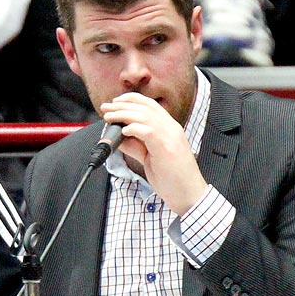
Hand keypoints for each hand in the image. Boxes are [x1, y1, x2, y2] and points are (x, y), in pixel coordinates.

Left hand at [100, 93, 209, 215]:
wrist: (189, 195)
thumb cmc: (173, 179)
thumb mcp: (150, 159)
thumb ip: (136, 146)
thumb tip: (119, 138)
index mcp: (169, 129)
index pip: (150, 105)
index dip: (131, 101)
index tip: (116, 104)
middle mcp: (171, 129)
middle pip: (145, 107)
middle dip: (122, 105)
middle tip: (106, 108)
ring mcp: (170, 137)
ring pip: (145, 115)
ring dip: (124, 114)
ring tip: (109, 117)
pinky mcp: (167, 147)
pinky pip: (149, 131)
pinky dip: (134, 128)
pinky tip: (123, 131)